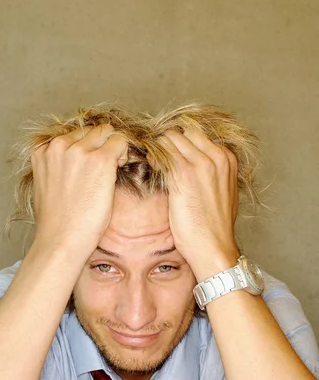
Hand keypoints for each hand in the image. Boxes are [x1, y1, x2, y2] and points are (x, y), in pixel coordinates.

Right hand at [30, 125, 127, 254]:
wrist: (60, 240)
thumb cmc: (56, 222)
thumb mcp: (47, 185)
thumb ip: (58, 166)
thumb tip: (78, 162)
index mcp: (42, 150)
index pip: (73, 135)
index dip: (86, 148)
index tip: (90, 166)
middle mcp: (59, 145)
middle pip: (90, 131)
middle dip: (101, 145)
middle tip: (105, 169)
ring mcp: (79, 151)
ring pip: (107, 132)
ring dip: (113, 148)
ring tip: (111, 172)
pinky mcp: (100, 160)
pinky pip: (121, 141)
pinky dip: (124, 153)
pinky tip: (119, 170)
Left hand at [160, 128, 239, 281]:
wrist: (213, 246)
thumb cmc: (214, 226)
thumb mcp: (221, 192)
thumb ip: (211, 173)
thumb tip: (191, 165)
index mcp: (227, 158)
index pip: (197, 134)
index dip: (180, 142)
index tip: (170, 153)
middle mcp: (217, 155)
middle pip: (183, 132)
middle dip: (168, 142)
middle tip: (157, 155)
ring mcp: (201, 163)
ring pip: (170, 138)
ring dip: (159, 148)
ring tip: (153, 162)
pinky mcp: (184, 174)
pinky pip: (162, 154)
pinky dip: (153, 157)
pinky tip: (151, 167)